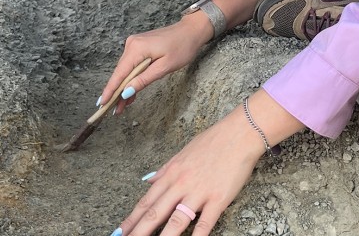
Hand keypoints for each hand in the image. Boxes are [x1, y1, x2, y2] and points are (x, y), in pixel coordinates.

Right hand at [98, 13, 211, 112]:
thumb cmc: (182, 47)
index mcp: (137, 48)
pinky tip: (130, 91)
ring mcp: (134, 44)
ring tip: (121, 106)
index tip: (101, 104)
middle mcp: (131, 44)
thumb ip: (144, 79)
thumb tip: (125, 92)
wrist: (191, 31)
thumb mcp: (165, 67)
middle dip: (117, 92)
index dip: (110, 90)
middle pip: (120, 72)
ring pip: (125, 70)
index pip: (119, 73)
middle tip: (114, 111)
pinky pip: (132, 64)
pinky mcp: (139, 46)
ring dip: (124, 86)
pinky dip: (131, 77)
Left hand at [113, 106, 265, 235]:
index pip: (146, 201)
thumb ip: (165, 170)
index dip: (131, 219)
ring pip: (176, 221)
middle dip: (139, 232)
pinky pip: (205, 222)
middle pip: (155, 213)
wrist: (240, 133)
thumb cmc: (214, 140)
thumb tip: (150, 181)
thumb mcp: (184, 152)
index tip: (119, 232)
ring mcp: (199, 192)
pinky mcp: (218, 199)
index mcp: (171, 173)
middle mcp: (181, 184)